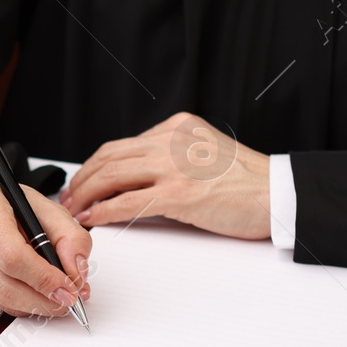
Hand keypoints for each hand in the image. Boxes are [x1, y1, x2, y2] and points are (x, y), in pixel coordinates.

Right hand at [0, 170, 92, 317]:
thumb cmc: (8, 206)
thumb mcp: (46, 208)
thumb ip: (70, 237)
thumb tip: (77, 272)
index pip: (13, 256)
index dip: (44, 278)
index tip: (69, 288)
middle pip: (5, 284)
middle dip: (43, 299)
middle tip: (67, 301)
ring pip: (1, 299)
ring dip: (34, 305)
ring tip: (55, 299)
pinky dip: (19, 304)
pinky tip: (31, 292)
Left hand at [59, 112, 271, 238]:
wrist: (277, 193)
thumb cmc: (247, 181)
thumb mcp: (205, 153)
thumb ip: (173, 157)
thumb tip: (137, 180)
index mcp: (178, 127)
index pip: (122, 145)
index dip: (95, 166)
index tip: (82, 182)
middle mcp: (172, 140)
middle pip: (109, 157)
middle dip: (82, 180)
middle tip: (68, 198)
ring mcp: (174, 166)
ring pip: (112, 175)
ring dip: (86, 195)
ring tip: (74, 211)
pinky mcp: (179, 194)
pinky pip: (127, 202)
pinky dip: (103, 211)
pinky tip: (93, 219)